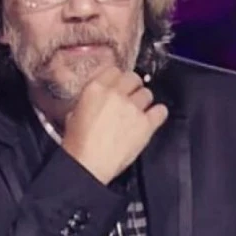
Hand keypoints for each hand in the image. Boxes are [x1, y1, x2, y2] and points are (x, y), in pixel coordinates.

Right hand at [61, 66, 168, 184]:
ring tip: (138, 112)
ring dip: (144, 101)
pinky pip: (161, 111)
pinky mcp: (146, 124)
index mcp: (96, 88)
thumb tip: (97, 100)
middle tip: (130, 97)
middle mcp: (116, 94)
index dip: (118, 79)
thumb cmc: (78, 144)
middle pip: (134, 78)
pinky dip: (158, 114)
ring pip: (148, 93)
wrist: (88, 165)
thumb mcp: (74, 114)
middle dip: (133, 87)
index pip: (115, 70)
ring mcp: (133, 108)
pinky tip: (153, 118)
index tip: (119, 85)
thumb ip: (89, 100)